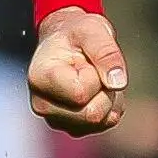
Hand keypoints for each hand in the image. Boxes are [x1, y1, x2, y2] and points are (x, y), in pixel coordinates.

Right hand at [29, 7, 128, 135]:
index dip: (95, 76)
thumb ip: (106, 52)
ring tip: (95, 78)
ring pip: (99, 122)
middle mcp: (42, 104)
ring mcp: (55, 119)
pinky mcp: (71, 127)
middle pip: (91, 114)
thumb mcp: (92, 30)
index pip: (81, 94)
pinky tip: (98, 90)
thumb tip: (117, 83)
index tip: (85, 60)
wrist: (68, 43)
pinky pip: (103, 125)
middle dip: (103, 91)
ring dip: (108, 99)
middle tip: (92, 70)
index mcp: (40, 78)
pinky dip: (109, 107)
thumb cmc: (76, 34)